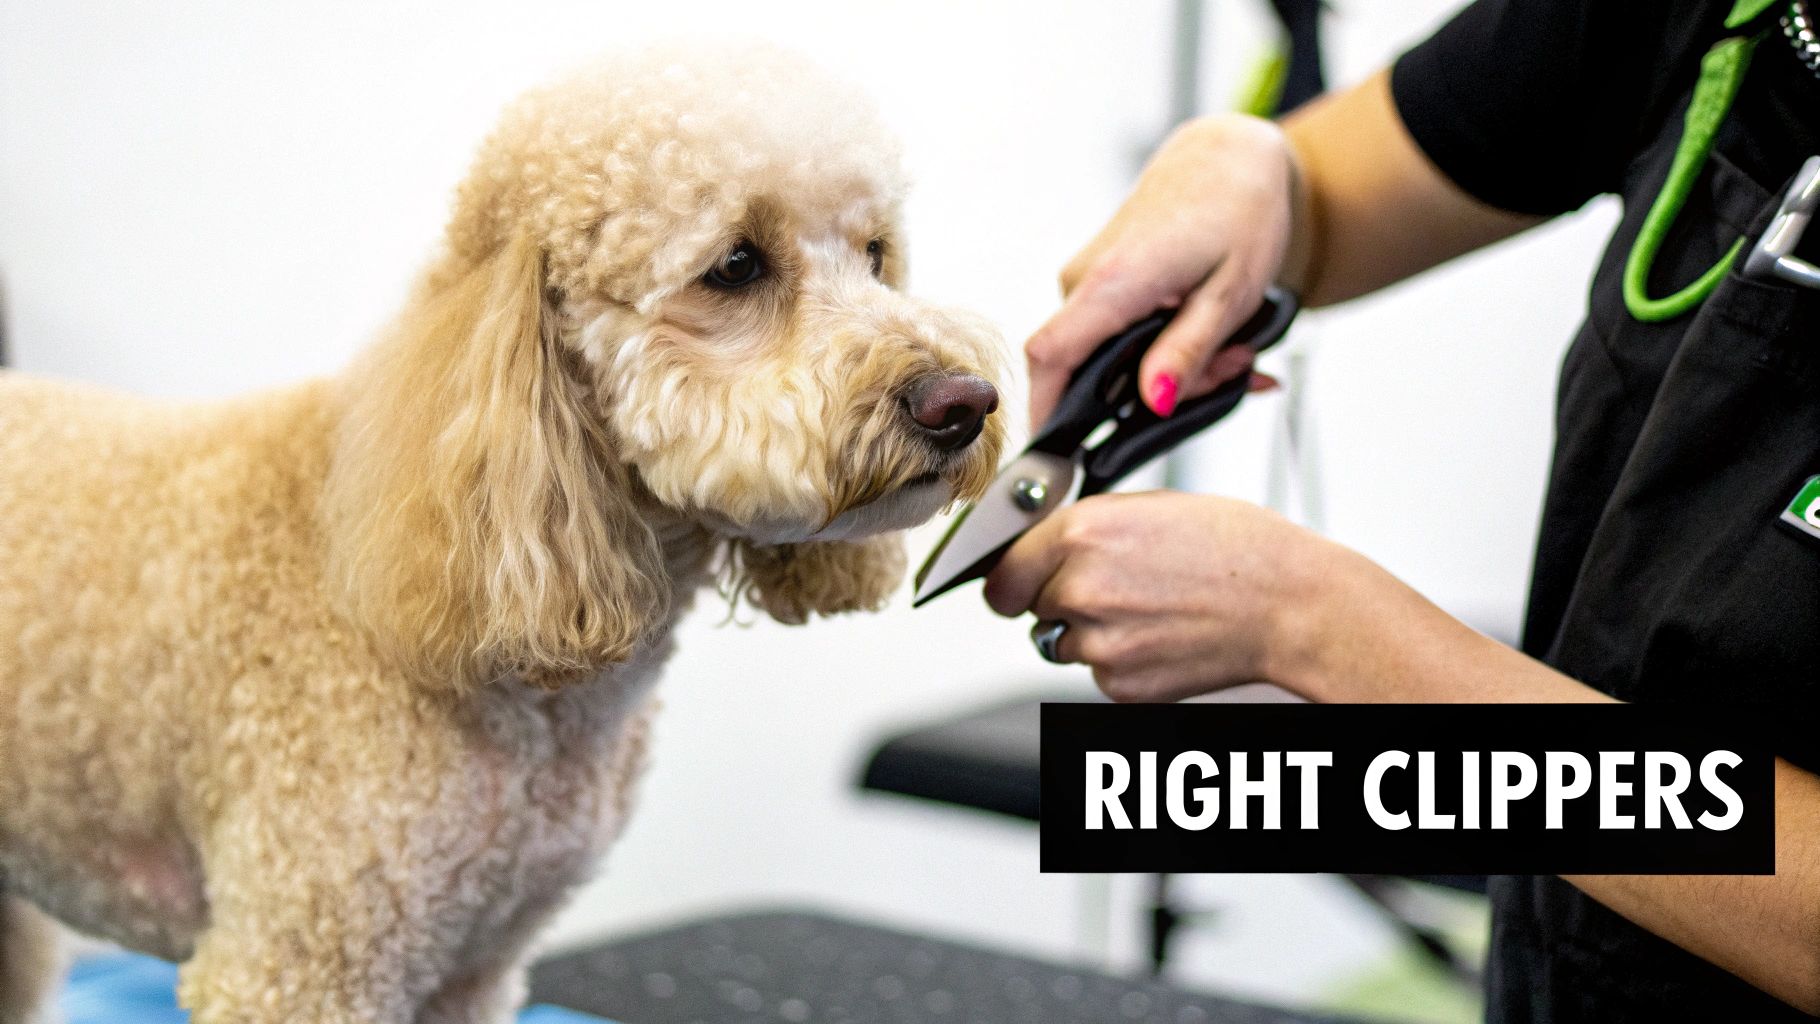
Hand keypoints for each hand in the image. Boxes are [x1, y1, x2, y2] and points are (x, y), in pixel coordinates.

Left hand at [982, 491, 1327, 702]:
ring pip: (1060, 641)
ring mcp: (1098, 642)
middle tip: (1116, 587)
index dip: (1012, 576)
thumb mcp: (1148, 509)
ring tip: (1147, 610)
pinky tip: (1161, 635)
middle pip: (1030, 606)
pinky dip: (1120, 659)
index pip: (1002, 571)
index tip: (1019, 580)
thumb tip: (1041, 545)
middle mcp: (1079, 588)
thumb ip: (1084, 529)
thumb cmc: (1236, 549)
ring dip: (1088, 630)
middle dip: (1058, 598)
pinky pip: (1096, 671)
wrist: (1288, 604)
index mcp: (1079, 533)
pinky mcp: (1119, 683)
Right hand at [1024, 114, 1299, 430]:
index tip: (1063, 457)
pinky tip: (1211, 335)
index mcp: (1113, 282)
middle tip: (1230, 372)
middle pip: (1087, 371)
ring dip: (1167, 367)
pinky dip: (1162, 346)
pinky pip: (1114, 335)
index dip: (1045, 415)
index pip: (1049, 358)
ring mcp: (1085, 280)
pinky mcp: (1095, 282)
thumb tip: (1151, 404)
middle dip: (1152, 394)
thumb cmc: (1240, 214)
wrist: (1229, 160)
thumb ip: (1187, 354)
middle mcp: (1084, 279)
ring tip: (1233, 347)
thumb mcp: (1231, 296)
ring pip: (1106, 357)